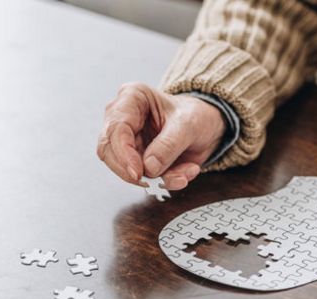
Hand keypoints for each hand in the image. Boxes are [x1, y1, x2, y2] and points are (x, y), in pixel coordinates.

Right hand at [97, 83, 225, 189]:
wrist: (207, 126)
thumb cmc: (195, 115)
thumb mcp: (188, 125)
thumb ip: (169, 144)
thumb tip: (149, 167)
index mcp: (132, 97)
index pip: (115, 129)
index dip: (123, 154)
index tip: (138, 172)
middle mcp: (124, 117)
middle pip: (109, 151)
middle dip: (132, 171)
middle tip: (153, 181)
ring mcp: (128, 140)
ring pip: (124, 168)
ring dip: (155, 178)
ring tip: (183, 174)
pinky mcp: (136, 158)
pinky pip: (143, 177)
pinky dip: (164, 181)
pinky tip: (184, 174)